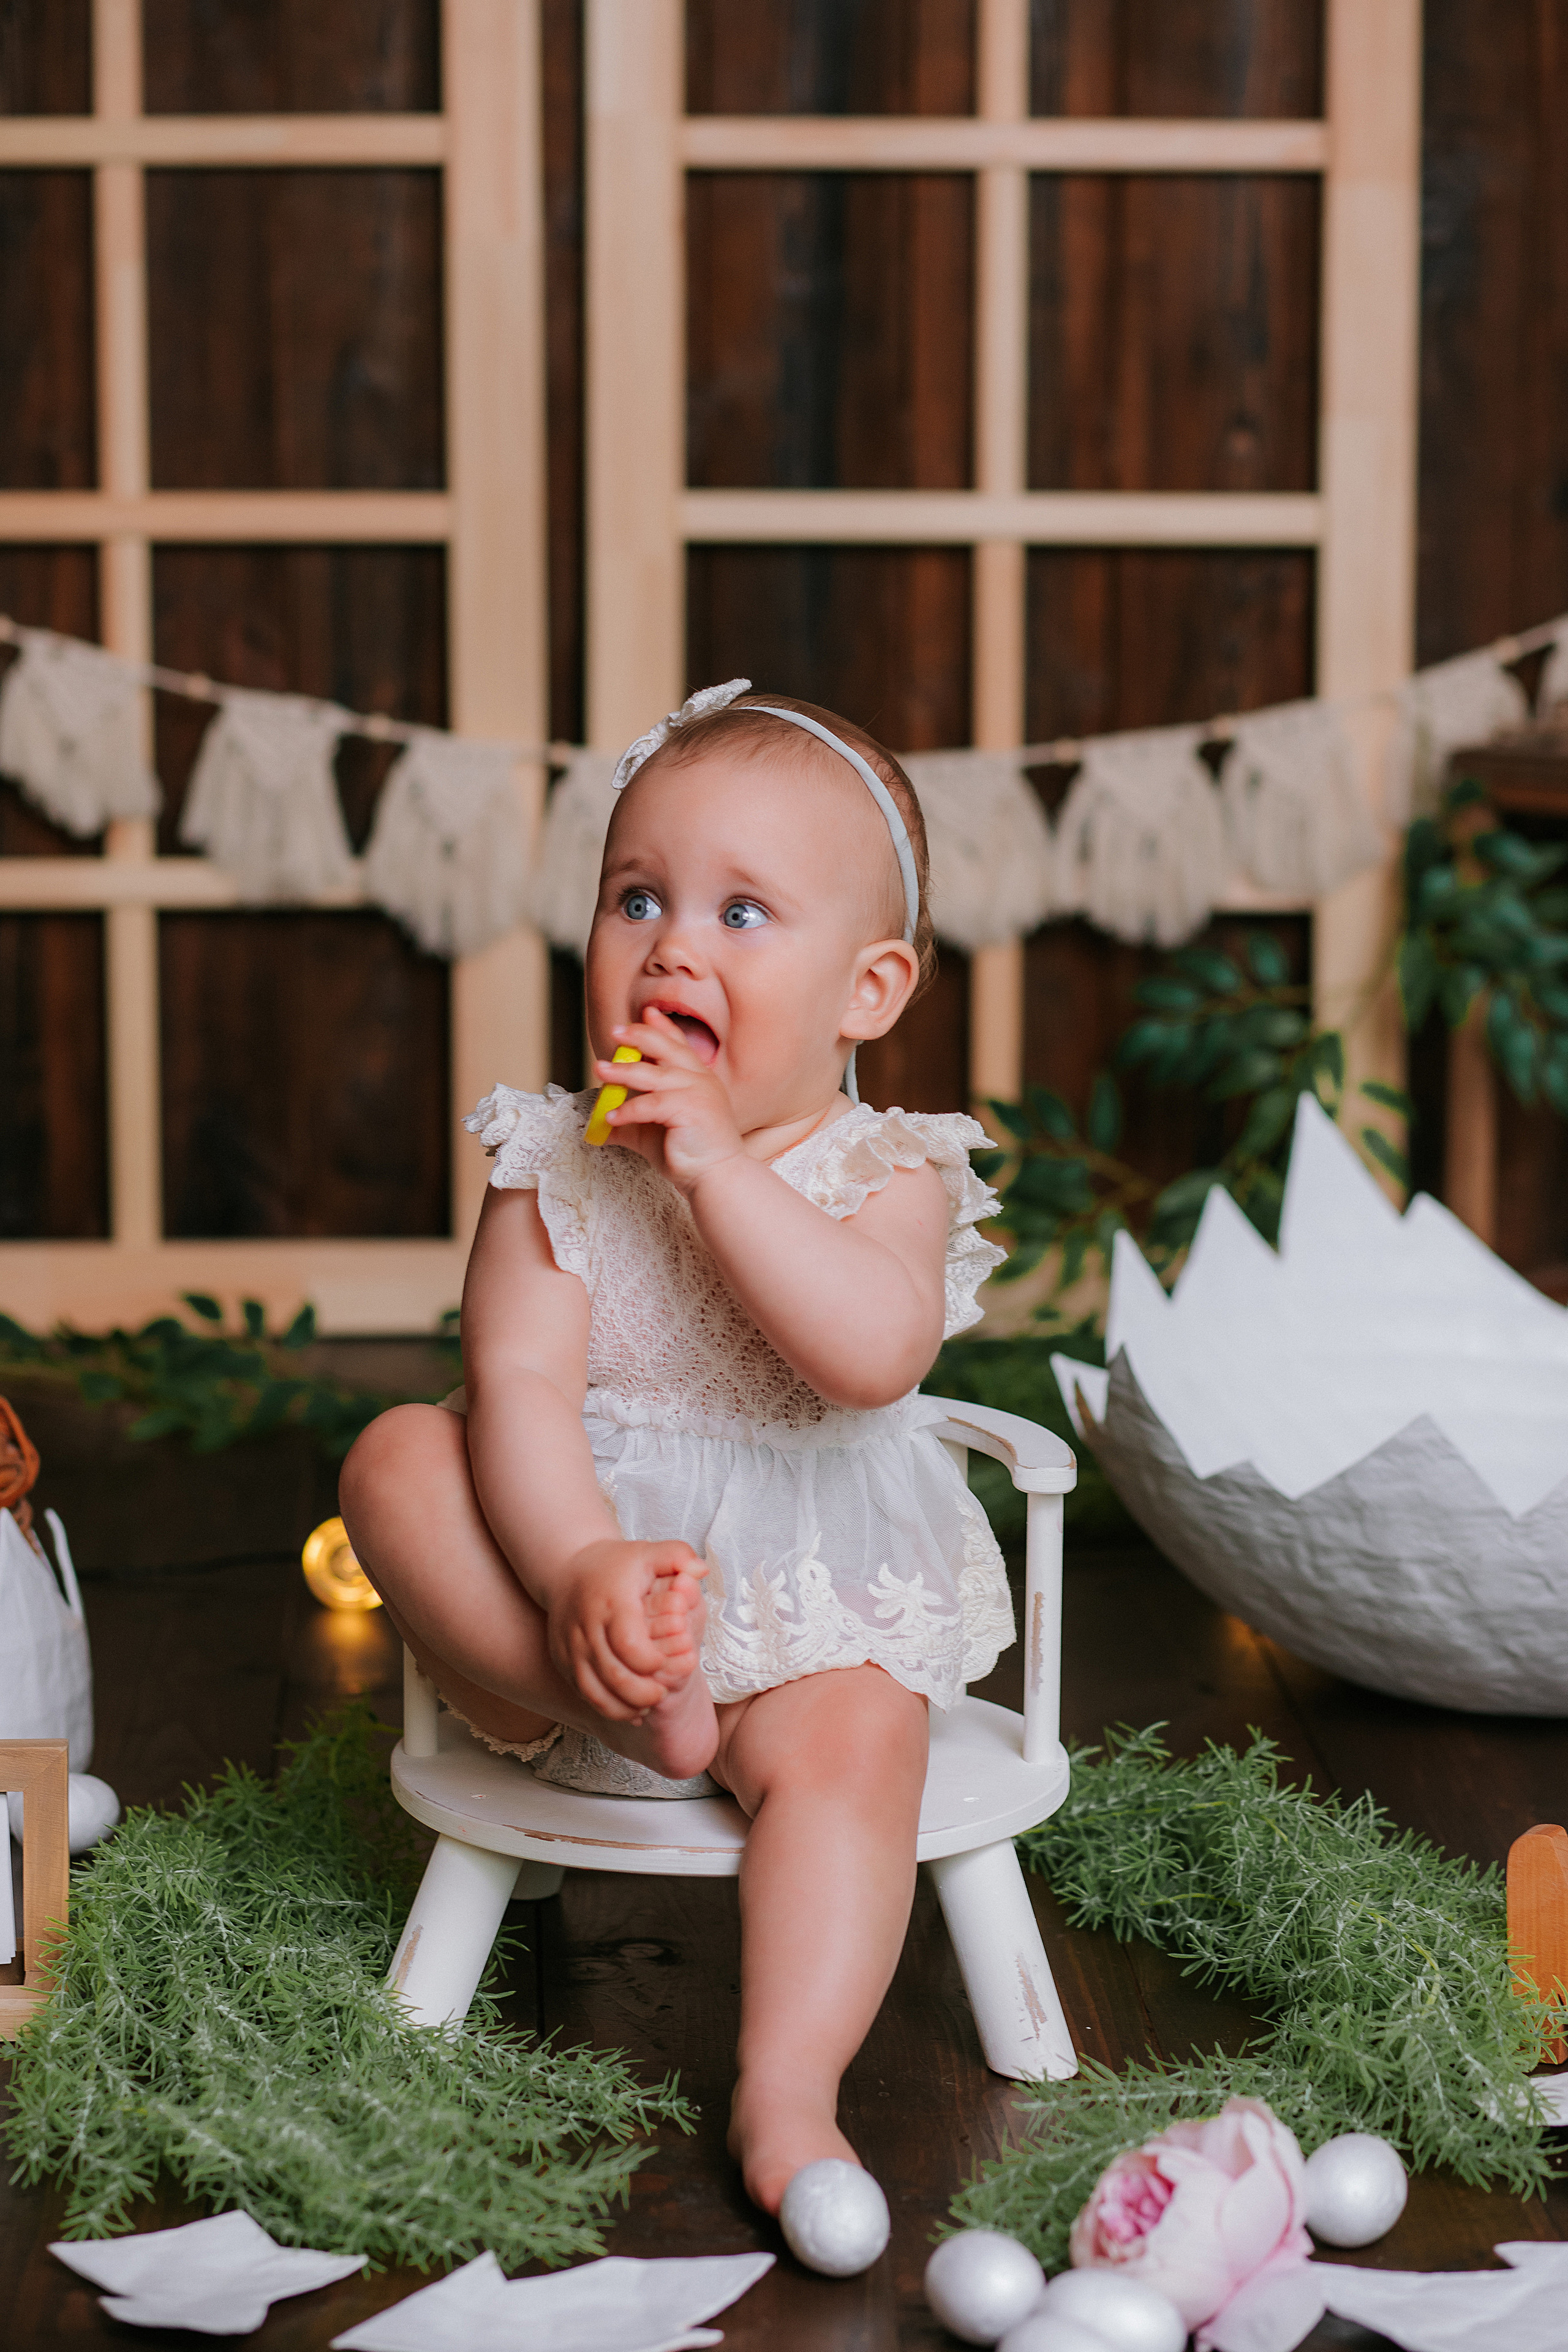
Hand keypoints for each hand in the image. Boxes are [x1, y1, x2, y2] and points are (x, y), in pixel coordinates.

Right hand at [548, 1536, 707, 1719]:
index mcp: (612, 1603)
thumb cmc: (619, 1565)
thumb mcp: (650, 1552)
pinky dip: (606, 1706)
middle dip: (642, 1693)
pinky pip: (583, 1692)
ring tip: (646, 1706)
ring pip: (594, 1691)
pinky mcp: (563, 1660)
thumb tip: (702, 1570)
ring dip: (623, 1707)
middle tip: (660, 1694)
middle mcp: (587, 1627)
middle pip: (613, 1674)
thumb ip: (679, 1557)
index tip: (667, 1663)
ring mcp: (571, 1647)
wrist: (568, 1569)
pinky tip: (628, 1709)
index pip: (630, 1644)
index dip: (653, 1662)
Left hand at [593, 1009, 744, 1192]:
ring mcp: (698, 1092)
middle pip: (666, 1048)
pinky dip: (628, 1110)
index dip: (662, 1027)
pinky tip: (611, 1118)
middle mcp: (701, 1079)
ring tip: (600, 1070)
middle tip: (615, 1032)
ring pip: (652, 1074)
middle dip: (639, 1036)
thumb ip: (631, 1123)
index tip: (646, 1013)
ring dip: (622, 1071)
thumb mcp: (653, 1133)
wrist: (716, 1177)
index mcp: (699, 1078)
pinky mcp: (690, 1109)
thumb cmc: (689, 1155)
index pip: (679, 1045)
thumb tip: (598, 1125)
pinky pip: (650, 1104)